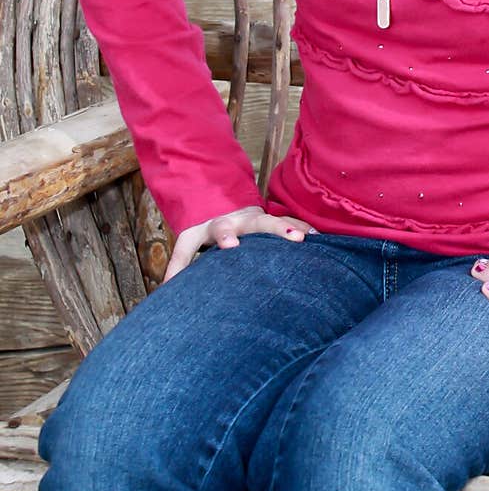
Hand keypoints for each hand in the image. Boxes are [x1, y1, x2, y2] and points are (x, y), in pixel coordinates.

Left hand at [163, 205, 310, 282]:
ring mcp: (263, 219)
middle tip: (294, 238)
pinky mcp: (276, 222)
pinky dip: (307, 230)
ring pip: (283, 221)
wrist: (222, 200)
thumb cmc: (205, 227)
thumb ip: (178, 263)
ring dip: (298, 229)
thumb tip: (164, 290)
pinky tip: (323, 240)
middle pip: (262, 222)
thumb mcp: (188, 240)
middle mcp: (246, 219)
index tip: (231, 246)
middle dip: (278, 228)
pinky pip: (295, 225)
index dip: (226, 237)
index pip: (223, 229)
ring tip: (314, 238)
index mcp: (222, 224)